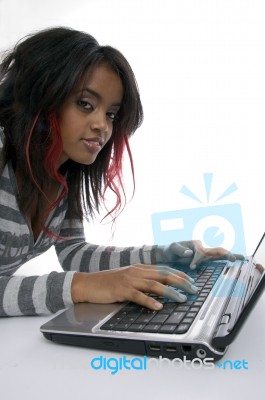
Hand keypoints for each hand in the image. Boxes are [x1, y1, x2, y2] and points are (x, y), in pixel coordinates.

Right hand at [71, 264, 198, 310]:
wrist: (88, 283)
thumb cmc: (108, 283)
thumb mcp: (128, 278)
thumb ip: (142, 280)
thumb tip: (159, 289)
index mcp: (140, 268)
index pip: (164, 269)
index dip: (179, 275)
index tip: (191, 281)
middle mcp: (137, 272)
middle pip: (164, 275)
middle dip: (181, 282)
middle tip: (194, 289)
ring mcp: (129, 280)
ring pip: (154, 285)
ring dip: (170, 292)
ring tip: (182, 299)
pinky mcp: (121, 290)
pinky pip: (138, 296)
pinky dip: (149, 301)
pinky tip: (158, 307)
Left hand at [155, 240, 244, 269]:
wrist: (167, 254)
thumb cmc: (169, 250)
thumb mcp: (172, 248)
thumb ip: (179, 249)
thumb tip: (190, 253)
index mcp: (195, 243)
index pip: (201, 252)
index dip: (197, 259)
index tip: (192, 266)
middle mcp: (202, 247)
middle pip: (216, 250)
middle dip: (225, 254)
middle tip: (233, 258)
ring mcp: (204, 253)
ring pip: (219, 254)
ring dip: (229, 255)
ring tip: (241, 257)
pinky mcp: (204, 259)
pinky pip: (215, 259)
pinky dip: (225, 259)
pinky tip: (234, 261)